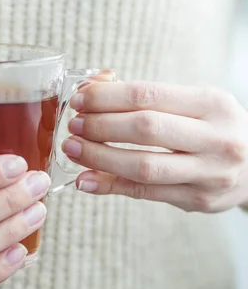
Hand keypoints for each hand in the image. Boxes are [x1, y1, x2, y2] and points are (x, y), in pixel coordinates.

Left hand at [62, 81, 247, 212]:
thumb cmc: (215, 127)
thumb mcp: (195, 101)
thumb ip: (149, 97)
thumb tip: (93, 89)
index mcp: (212, 103)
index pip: (148, 95)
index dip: (107, 97)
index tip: (80, 99)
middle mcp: (216, 138)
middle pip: (145, 129)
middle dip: (100, 126)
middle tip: (74, 124)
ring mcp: (210, 173)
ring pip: (144, 166)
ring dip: (99, 157)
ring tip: (73, 149)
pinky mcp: (200, 200)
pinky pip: (146, 194)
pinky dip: (110, 186)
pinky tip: (86, 180)